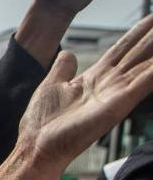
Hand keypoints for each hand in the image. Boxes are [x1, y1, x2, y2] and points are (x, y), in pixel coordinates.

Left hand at [18, 14, 152, 169]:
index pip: (123, 48)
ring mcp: (116, 93)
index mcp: (95, 77)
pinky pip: (145, 81)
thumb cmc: (42, 123)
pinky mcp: (118, 104)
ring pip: (147, 64)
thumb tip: (67, 54)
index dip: (139, 32)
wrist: (37, 147)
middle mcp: (110, 83)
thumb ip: (63, 69)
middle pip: (139, 52)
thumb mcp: (52, 85)